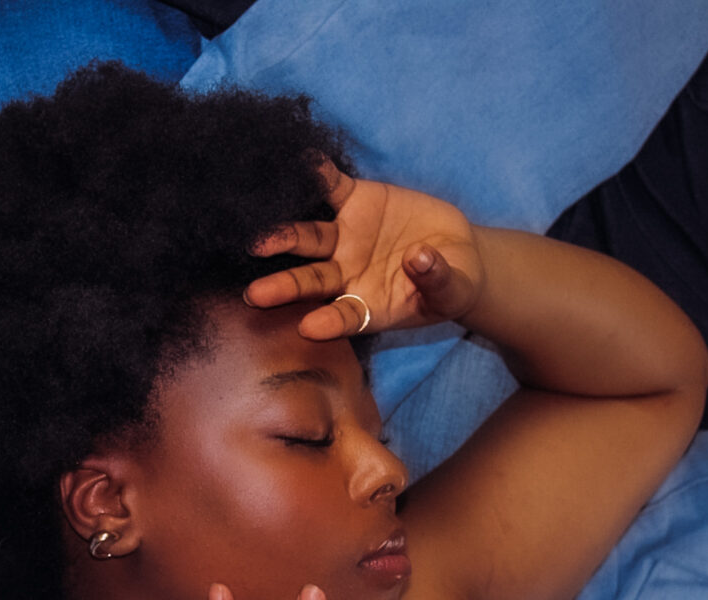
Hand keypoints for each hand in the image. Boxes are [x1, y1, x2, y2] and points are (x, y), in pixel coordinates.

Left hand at [243, 158, 484, 339]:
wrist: (453, 252)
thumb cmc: (449, 284)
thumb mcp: (452, 291)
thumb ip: (435, 281)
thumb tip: (420, 259)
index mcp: (366, 306)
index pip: (343, 317)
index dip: (328, 322)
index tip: (309, 327)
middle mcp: (345, 275)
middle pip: (311, 282)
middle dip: (284, 287)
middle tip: (254, 294)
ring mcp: (344, 239)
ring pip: (309, 238)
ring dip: (284, 237)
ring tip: (259, 241)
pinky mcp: (354, 202)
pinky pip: (331, 187)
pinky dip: (317, 175)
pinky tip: (299, 164)